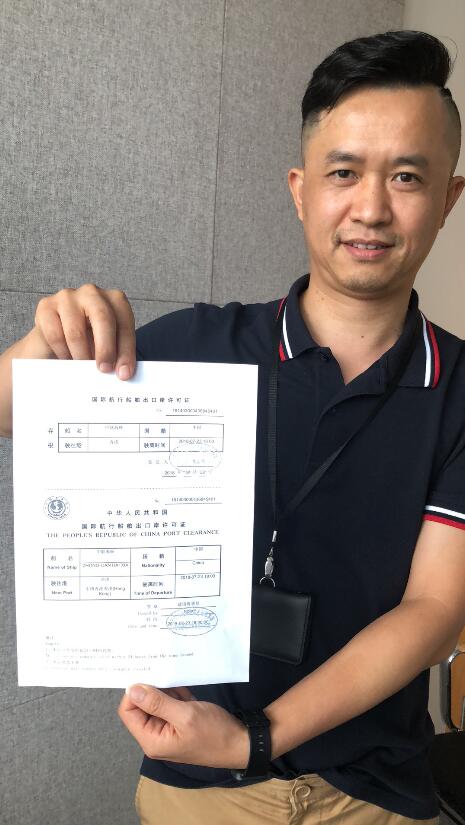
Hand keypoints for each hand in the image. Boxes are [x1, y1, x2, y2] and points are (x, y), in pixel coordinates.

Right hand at [33, 283, 135, 378]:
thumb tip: (122, 372)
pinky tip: (67, 359)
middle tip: (104, 370)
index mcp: (114, 300)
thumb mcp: (108, 347)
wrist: (55, 340)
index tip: (124, 374)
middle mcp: (92, 293)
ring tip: (83, 369)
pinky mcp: (46, 306)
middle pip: (103, 318)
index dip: (126, 350)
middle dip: (105, 349)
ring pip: (76, 331)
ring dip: (81, 355)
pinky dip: (62, 352)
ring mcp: (67, 297)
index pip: (124, 323)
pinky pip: (55, 335)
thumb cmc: (88, 341)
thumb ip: (117, 355)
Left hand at [118, 684, 249, 768]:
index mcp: (152, 740)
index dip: (134, 693)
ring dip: (168, 691)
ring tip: (182, 687)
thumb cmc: (213, 732)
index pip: (128, 712)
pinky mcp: (180, 724)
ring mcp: (169, 730)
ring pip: (157, 703)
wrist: (242, 743)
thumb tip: (131, 688)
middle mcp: (156, 736)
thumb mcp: (185, 715)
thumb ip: (156, 702)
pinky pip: (171, 704)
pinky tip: (189, 693)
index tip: (149, 675)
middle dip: (154, 690)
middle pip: (142, 706)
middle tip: (167, 674)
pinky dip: (178, 695)